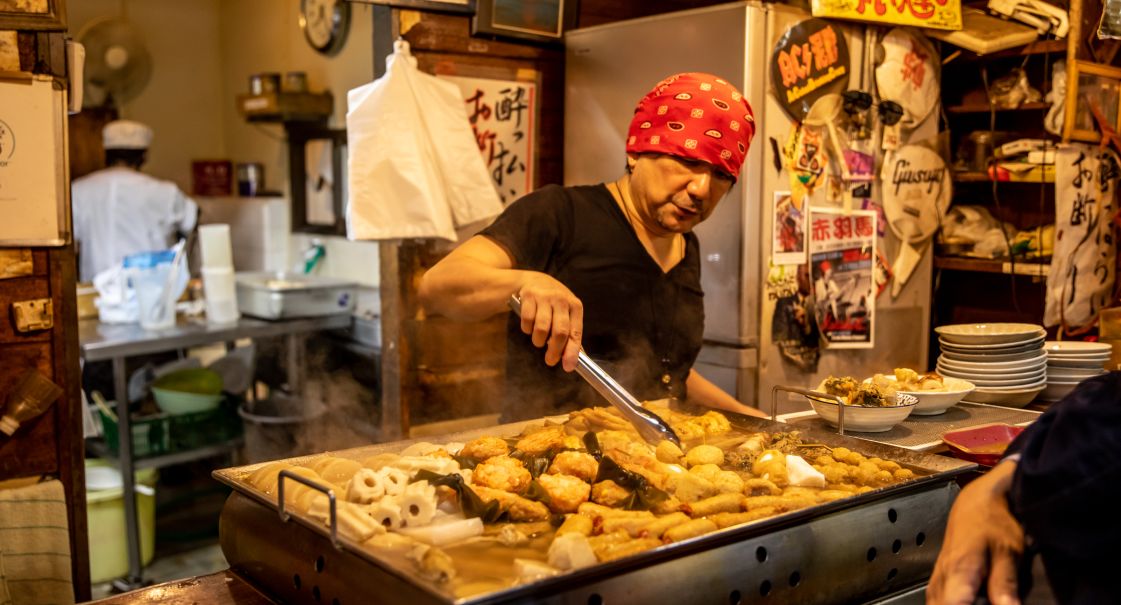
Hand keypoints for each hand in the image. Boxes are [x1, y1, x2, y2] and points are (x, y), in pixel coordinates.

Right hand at [516, 274, 582, 371]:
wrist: (535, 281)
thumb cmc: (554, 303)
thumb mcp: (567, 314)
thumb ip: (571, 335)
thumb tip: (575, 360)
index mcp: (575, 306)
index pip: (575, 332)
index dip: (572, 351)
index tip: (568, 366)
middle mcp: (561, 300)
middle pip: (560, 332)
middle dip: (554, 350)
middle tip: (550, 360)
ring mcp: (545, 297)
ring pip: (542, 328)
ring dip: (539, 341)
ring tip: (539, 341)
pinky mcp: (529, 296)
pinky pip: (527, 321)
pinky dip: (527, 330)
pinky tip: (529, 328)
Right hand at [928, 461, 1023, 604]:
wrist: (976, 504)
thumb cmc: (993, 524)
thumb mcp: (1008, 552)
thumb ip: (1006, 584)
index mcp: (958, 572)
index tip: (987, 604)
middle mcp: (942, 578)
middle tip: (986, 600)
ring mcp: (937, 580)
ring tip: (979, 598)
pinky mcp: (938, 580)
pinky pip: (937, 602)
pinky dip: (950, 604)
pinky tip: (970, 600)